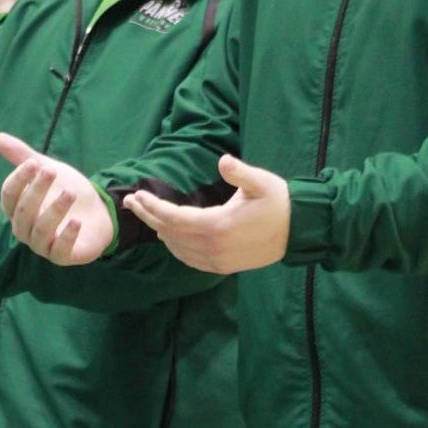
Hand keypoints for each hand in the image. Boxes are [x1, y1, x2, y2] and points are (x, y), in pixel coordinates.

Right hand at [0, 133, 114, 264]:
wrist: (98, 212)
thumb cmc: (67, 191)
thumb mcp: (48, 170)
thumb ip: (23, 157)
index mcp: (17, 209)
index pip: (8, 196)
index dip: (19, 179)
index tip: (34, 163)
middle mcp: (25, 229)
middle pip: (23, 212)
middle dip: (36, 191)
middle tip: (52, 171)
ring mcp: (42, 245)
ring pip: (39, 231)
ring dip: (54, 211)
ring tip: (70, 193)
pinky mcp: (62, 256)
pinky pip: (59, 251)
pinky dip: (67, 237)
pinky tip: (76, 222)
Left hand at [124, 155, 289, 275]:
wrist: (297, 231)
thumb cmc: (278, 202)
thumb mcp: (261, 182)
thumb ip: (240, 172)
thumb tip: (223, 161)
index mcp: (217, 225)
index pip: (173, 217)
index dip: (152, 207)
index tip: (137, 195)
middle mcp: (213, 246)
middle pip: (169, 233)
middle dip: (148, 216)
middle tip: (130, 202)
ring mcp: (217, 260)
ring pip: (177, 248)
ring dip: (160, 232)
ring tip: (147, 216)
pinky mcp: (223, 267)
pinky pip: (190, 260)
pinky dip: (175, 247)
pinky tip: (169, 237)